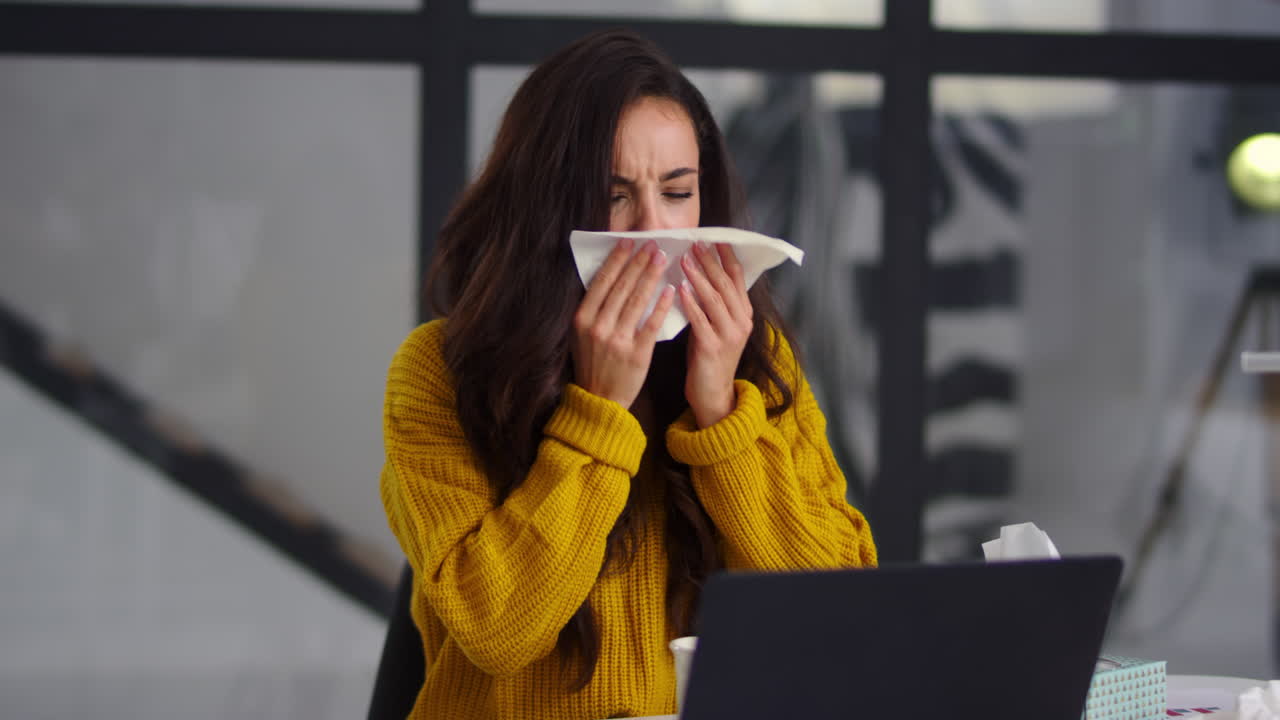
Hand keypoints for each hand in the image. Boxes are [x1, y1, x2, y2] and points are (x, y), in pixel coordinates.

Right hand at [573, 239, 675, 408]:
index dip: (617, 260)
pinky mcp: (636, 354)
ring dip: (651, 276)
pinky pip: (651, 324)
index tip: (629, 242)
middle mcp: (598, 327)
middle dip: (638, 262)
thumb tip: (609, 276)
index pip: (602, 281)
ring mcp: (617, 340)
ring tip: (663, 258)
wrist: (600, 401)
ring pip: (637, 301)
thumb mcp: (582, 335)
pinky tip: (671, 289)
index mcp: (582, 319)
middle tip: (653, 244)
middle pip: (621, 287)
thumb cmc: (593, 364)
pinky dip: (662, 305)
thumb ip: (593, 309)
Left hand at [680, 242, 752, 427]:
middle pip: (725, 284)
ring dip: (699, 277)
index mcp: (743, 314)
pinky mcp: (712, 348)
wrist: (713, 395)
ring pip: (714, 299)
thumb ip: (712, 304)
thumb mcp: (715, 326)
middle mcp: (740, 322)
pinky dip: (691, 303)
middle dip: (710, 262)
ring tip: (685, 259)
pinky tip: (680, 289)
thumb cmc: (709, 358)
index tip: (715, 238)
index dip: (726, 258)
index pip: (737, 279)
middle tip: (696, 243)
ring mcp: (729, 335)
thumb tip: (697, 276)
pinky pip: (701, 320)